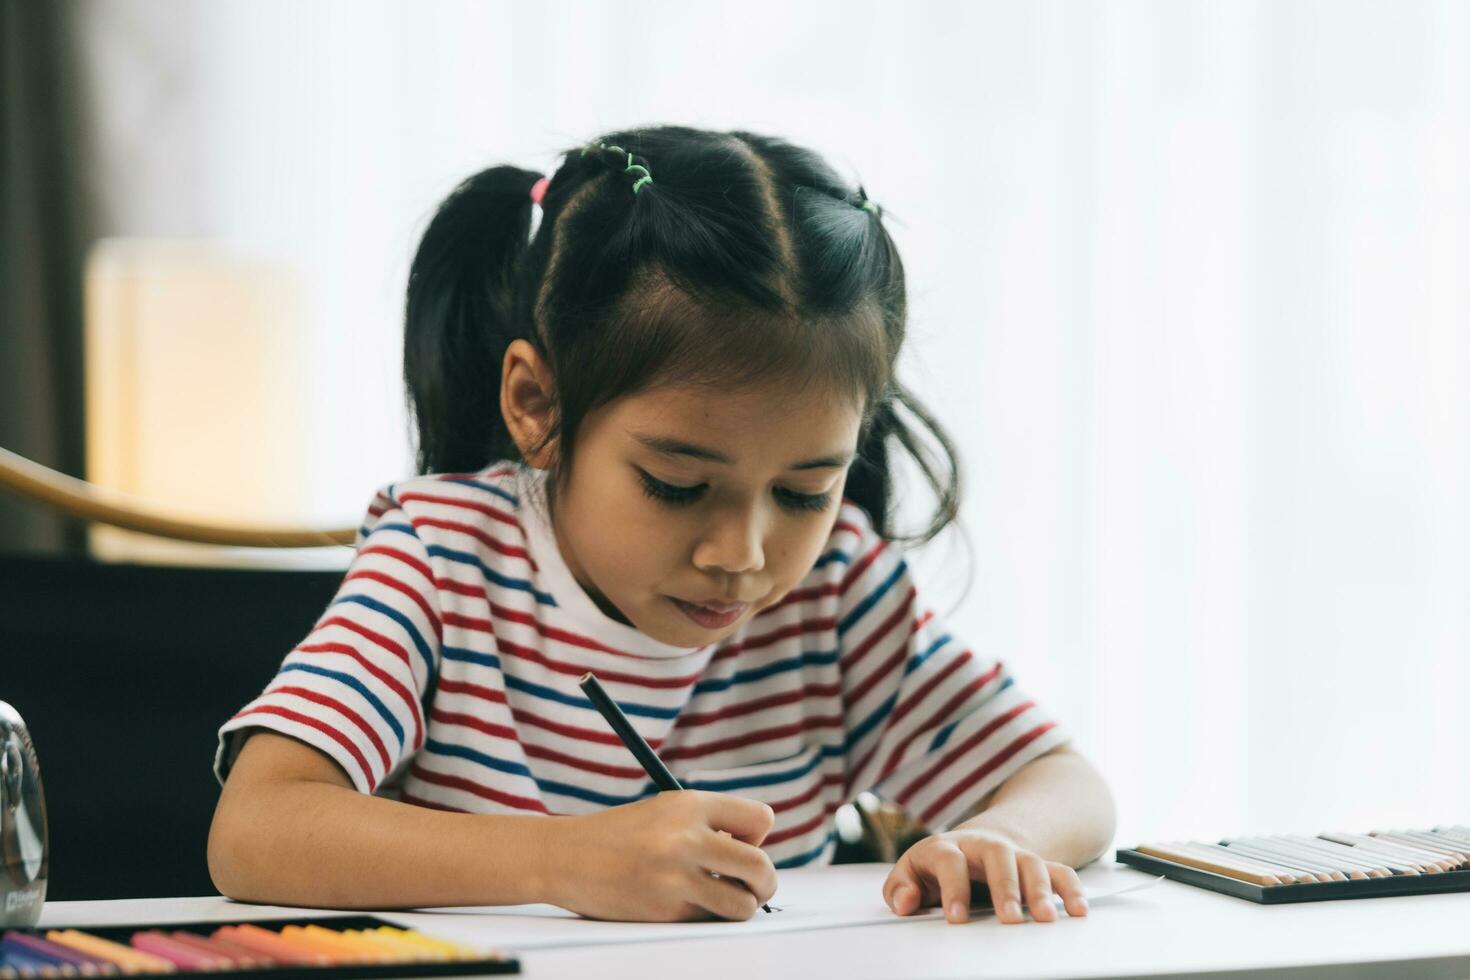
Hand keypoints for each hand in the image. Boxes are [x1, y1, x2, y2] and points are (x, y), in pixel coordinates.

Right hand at [554, 790, 777, 921]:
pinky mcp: (665, 911)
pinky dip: (705, 916)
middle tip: (755, 884)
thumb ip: (708, 824)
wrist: (565, 857)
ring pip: (742, 904)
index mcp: (689, 805)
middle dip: (764, 881)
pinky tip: (683, 902)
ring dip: (741, 905)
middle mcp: (687, 838)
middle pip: (760, 866)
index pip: (760, 818)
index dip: (757, 836)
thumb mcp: (665, 811)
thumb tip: (756, 850)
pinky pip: (708, 920)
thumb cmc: (619, 835)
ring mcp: (676, 878)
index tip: (740, 843)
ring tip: (724, 897)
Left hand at [881, 827, 1087, 923]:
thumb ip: (900, 888)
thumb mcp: (910, 874)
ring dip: (1041, 889)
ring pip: (1031, 862)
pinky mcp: (1035, 865)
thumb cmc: (936, 867)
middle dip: (1005, 887)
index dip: (952, 888)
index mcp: (946, 847)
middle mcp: (982, 846)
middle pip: (997, 856)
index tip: (956, 918)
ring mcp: (1012, 854)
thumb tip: (906, 902)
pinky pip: (1058, 871)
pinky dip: (1071, 888)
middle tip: (1008, 919)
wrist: (970, 843)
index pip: (949, 860)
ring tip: (1045, 918)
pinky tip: (1078, 910)